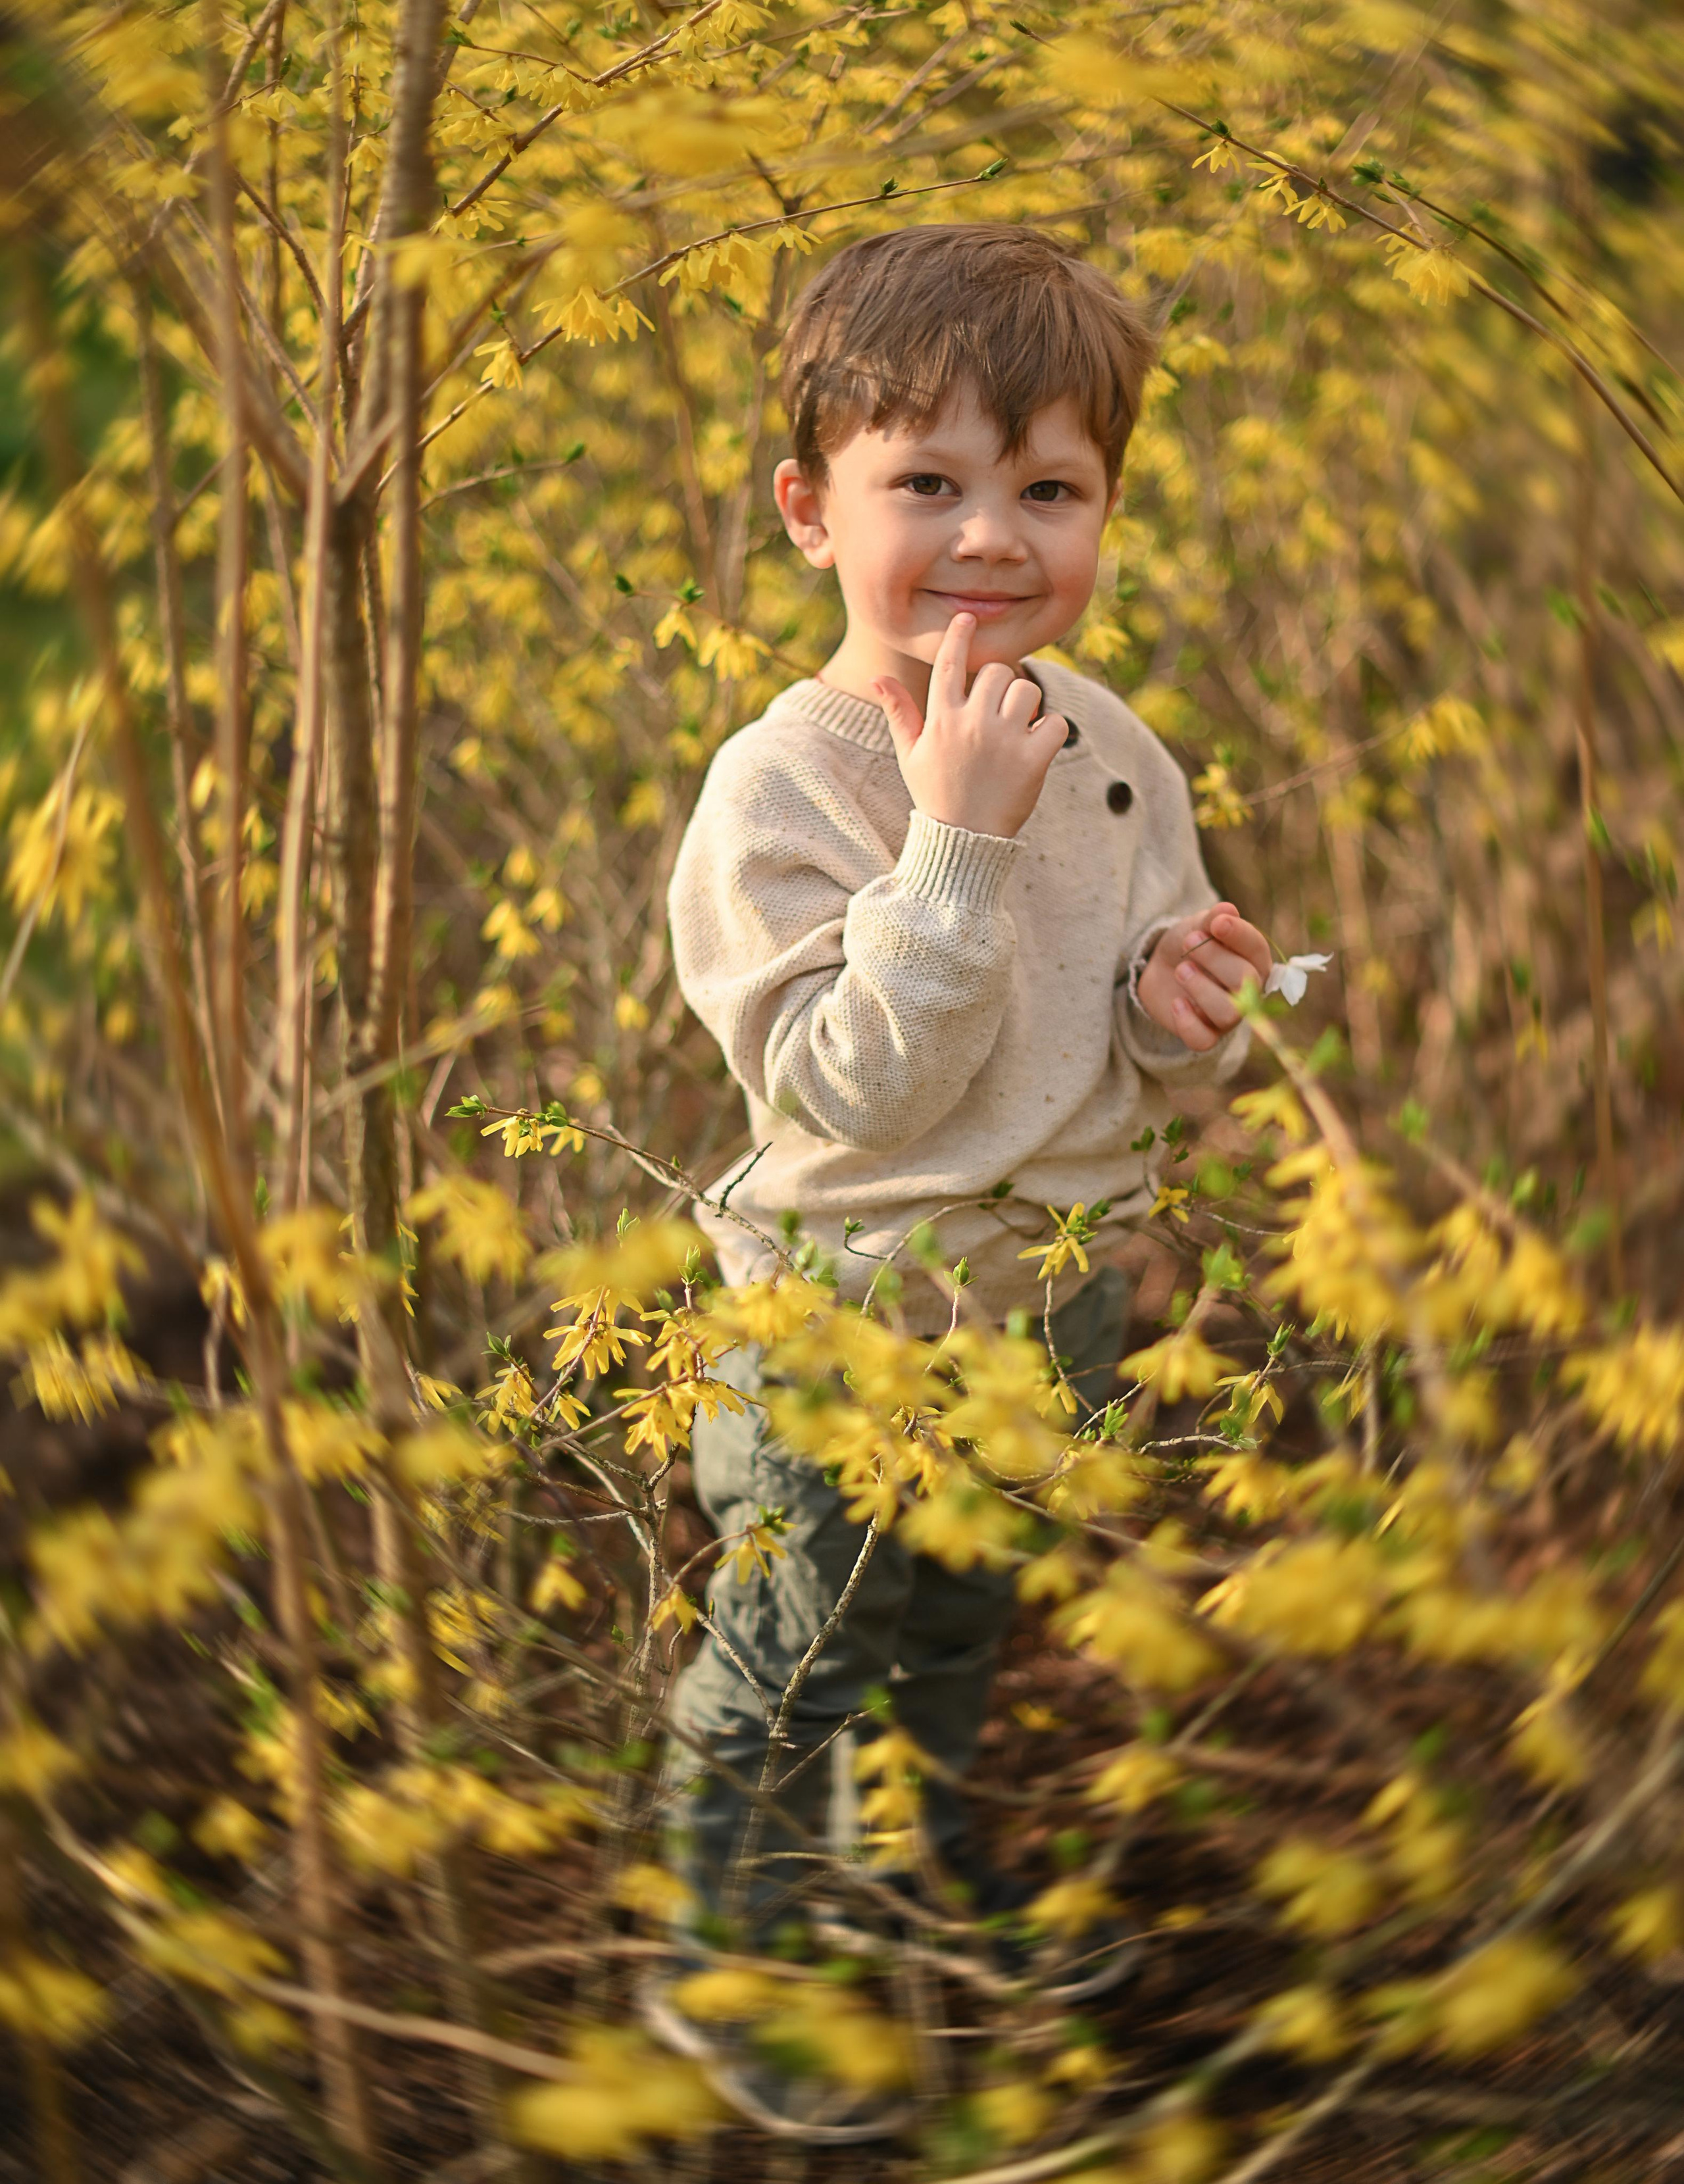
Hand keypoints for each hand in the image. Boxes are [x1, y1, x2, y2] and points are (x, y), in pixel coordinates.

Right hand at [873, 612, 1066, 838]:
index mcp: (941, 719)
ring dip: (1027, 705)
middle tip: (998, 711)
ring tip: (1017, 729)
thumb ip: (899, 713)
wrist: (962, 841)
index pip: (950, 663)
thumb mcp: (910, 754)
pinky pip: (1056, 722)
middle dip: (1001, 685)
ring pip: (1028, 690)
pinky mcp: (1034, 760)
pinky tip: (1037, 745)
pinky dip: (1052, 731)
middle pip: (998, 672)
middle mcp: (972, 724)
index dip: (959, 635)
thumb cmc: (935, 793)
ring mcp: (1004, 741)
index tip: (968, 617)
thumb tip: (878, 677)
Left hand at [1136, 903, 1271, 1052]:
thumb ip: (1211, 920)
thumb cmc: (1189, 945)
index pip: (1258, 949)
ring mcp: (1229, 1016)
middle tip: (1187, 942)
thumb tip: (1227, 909)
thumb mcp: (1196, 926)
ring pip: (1228, 1013)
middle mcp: (1249, 990)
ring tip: (1180, 970)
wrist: (1160, 969)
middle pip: (1245, 981)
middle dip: (1215, 958)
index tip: (1217, 923)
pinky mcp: (1205, 1034)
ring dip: (1201, 989)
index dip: (1240, 935)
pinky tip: (1176, 1003)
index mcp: (1254, 959)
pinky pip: (1203, 1040)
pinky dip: (1187, 1022)